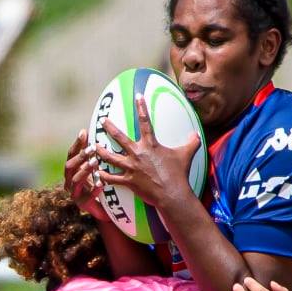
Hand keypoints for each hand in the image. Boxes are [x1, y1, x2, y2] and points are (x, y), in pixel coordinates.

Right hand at [63, 129, 108, 215]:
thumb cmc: (101, 184)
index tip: (84, 133)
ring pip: (76, 180)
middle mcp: (69, 181)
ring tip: (95, 163)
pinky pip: (87, 197)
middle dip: (80, 156)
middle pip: (70, 166)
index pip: (71, 154)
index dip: (77, 144)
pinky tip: (101, 184)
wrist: (106, 209)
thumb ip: (94, 153)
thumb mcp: (97, 167)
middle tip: (93, 148)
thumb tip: (98, 131)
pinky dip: (93, 190)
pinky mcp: (83, 205)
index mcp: (72, 170)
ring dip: (85, 170)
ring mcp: (74, 193)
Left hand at [90, 93, 201, 211]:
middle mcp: (138, 153)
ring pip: (110, 157)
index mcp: (151, 145)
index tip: (137, 96)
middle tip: (103, 121)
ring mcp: (131, 168)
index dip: (141, 107)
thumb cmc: (179, 174)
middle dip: (109, 128)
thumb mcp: (187, 155)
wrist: (172, 194)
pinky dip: (104, 176)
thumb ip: (191, 142)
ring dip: (101, 152)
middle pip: (119, 137)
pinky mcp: (128, 181)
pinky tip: (97, 173)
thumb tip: (197, 134)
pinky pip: (112, 178)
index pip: (145, 121)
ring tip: (94, 147)